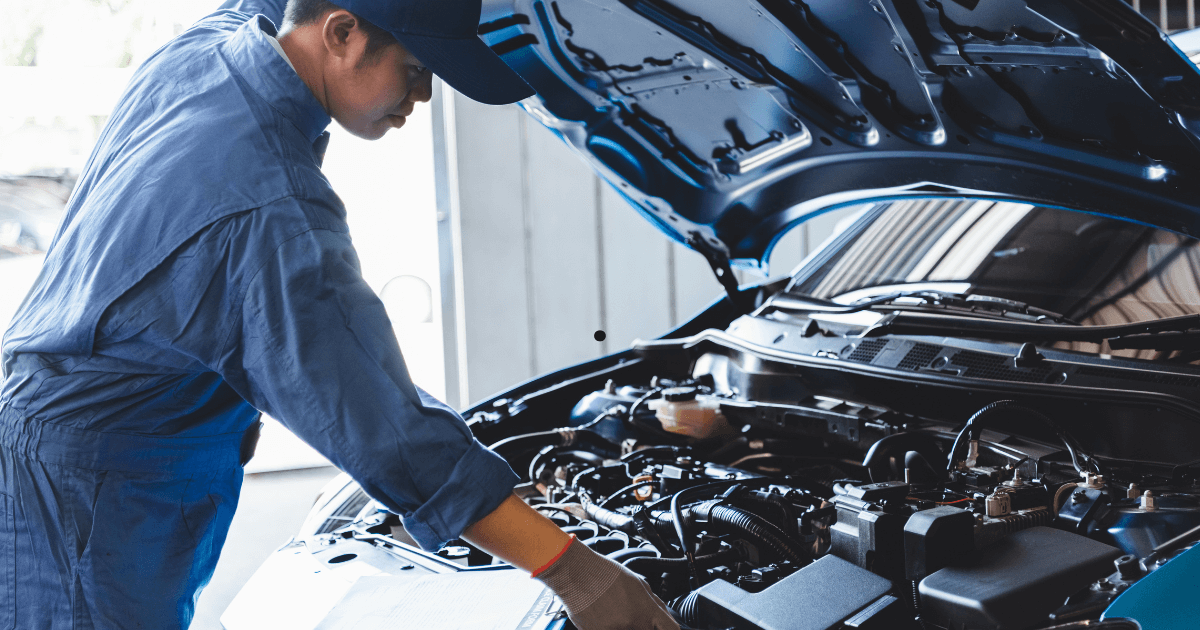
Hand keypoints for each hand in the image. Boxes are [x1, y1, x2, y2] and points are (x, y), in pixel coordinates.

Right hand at [534, 537, 679, 629]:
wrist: (575, 574)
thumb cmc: (603, 573)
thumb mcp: (637, 582)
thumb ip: (652, 602)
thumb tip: (662, 613)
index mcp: (646, 611)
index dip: (668, 629)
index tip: (663, 628)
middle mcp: (633, 625)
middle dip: (643, 625)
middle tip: (630, 613)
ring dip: (625, 625)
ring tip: (614, 612)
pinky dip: (607, 626)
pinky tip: (602, 615)